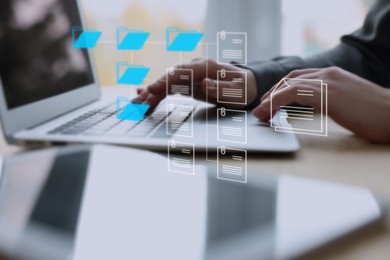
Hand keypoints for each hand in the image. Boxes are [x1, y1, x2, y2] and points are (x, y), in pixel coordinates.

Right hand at [134, 59, 257, 110]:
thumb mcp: (238, 91)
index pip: (181, 73)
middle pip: (169, 78)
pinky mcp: (188, 84)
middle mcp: (194, 69)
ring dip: (151, 95)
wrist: (246, 85)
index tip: (152, 90)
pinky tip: (144, 97)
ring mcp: (190, 76)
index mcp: (206, 67)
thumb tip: (204, 83)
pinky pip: (169, 89)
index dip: (165, 81)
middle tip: (137, 103)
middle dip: (152, 90)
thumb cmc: (243, 89)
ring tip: (136, 106)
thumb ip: (221, 87)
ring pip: (166, 84)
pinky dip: (157, 94)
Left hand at [252, 67, 389, 142]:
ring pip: (288, 85)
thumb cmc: (373, 114)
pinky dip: (277, 101)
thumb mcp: (346, 101)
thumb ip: (329, 98)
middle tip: (261, 108)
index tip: (270, 102)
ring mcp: (328, 82)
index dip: (280, 89)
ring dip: (270, 99)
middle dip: (272, 93)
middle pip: (290, 79)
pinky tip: (270, 111)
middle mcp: (328, 74)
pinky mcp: (327, 93)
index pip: (299, 77)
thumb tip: (315, 106)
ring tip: (260, 114)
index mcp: (332, 75)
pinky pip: (293, 93)